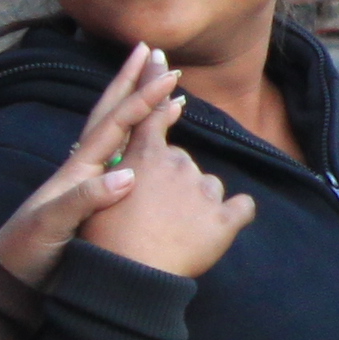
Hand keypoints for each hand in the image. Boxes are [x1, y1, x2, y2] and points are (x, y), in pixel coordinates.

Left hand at [0, 45, 180, 286]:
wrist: (7, 279)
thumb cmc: (26, 253)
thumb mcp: (51, 226)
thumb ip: (85, 199)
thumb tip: (126, 175)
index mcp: (77, 170)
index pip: (115, 124)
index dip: (142, 98)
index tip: (168, 75)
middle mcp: (82, 168)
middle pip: (110, 114)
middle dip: (131, 81)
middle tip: (151, 51)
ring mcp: (86, 182)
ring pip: (117, 132)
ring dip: (137, 104)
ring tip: (159, 84)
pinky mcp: (93, 200)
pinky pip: (123, 159)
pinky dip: (140, 140)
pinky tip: (152, 140)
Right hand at [81, 98, 255, 280]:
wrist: (129, 279)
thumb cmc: (104, 242)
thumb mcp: (96, 197)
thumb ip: (116, 172)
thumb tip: (125, 169)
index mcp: (144, 157)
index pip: (153, 116)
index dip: (154, 86)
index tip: (159, 60)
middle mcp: (177, 166)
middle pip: (181, 161)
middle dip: (172, 178)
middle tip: (156, 211)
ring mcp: (204, 191)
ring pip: (209, 185)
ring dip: (198, 201)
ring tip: (175, 230)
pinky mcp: (224, 220)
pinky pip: (242, 208)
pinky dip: (235, 215)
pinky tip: (220, 229)